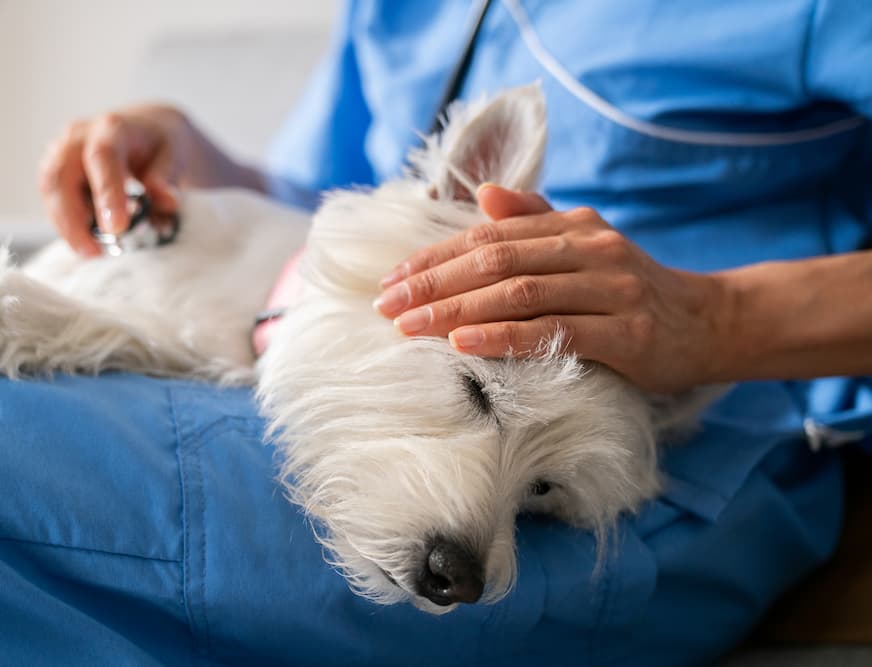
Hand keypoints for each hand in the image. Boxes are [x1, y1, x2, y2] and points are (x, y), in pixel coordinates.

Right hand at [37, 105, 259, 255]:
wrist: (145, 130)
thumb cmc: (160, 144)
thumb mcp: (175, 154)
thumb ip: (167, 177)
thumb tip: (166, 202)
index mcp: (113, 128)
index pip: (103, 157)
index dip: (106, 193)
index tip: (116, 229)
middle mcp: (79, 136)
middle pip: (61, 175)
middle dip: (73, 219)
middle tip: (93, 253)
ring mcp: (61, 150)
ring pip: (50, 189)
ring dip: (65, 225)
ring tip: (91, 252)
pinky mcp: (54, 168)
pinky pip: (51, 198)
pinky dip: (65, 222)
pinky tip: (85, 239)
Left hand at [374, 184, 724, 392]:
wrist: (712, 322)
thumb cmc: (635, 290)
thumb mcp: (588, 246)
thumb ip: (536, 218)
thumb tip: (483, 194)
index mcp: (573, 226)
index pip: (489, 234)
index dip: (436, 256)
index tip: (393, 280)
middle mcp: (590, 249)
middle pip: (495, 259)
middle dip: (434, 282)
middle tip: (386, 305)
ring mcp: (610, 289)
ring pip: (517, 293)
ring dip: (456, 310)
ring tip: (410, 326)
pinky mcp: (626, 333)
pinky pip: (553, 332)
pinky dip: (503, 336)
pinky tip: (463, 344)